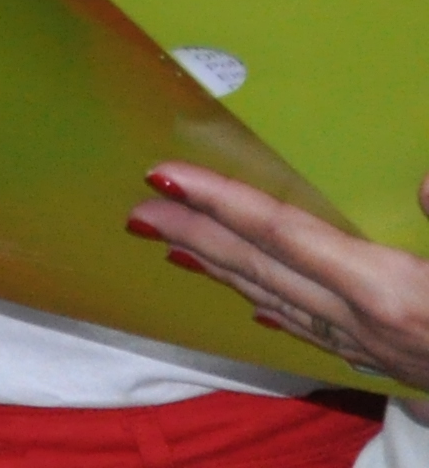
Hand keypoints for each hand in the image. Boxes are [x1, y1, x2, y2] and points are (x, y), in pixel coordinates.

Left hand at [135, 161, 428, 386]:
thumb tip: (425, 184)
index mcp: (386, 291)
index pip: (281, 233)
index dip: (219, 201)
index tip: (165, 176)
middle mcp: (362, 320)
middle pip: (263, 267)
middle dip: (196, 234)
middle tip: (138, 210)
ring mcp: (372, 348)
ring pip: (280, 301)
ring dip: (223, 270)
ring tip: (173, 246)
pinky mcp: (389, 362)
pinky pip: (312, 331)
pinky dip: (273, 310)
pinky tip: (253, 305)